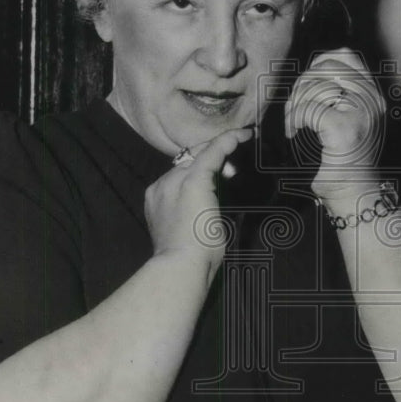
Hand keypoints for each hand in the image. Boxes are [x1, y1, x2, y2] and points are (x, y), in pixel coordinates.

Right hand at [145, 127, 253, 271]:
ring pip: (198, 156)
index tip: (216, 171)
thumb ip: (193, 218)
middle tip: (232, 155)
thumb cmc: (188, 261)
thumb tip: (210, 216)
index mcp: (157, 200)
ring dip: (217, 150)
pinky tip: (242, 136)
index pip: (178, 177)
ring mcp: (175, 181)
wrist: (180, 266)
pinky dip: (227, 142)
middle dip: (207, 157)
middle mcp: (162, 186)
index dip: (197, 170)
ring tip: (240, 141)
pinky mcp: (193, 180)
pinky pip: (212, 153)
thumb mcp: (187, 235)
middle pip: (186, 162)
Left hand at [285, 48, 385, 199]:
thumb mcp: (345, 118)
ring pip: (316, 87)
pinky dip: (294, 119)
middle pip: (327, 67)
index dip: (316, 65)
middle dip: (302, 84)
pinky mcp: (346, 128)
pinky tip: (294, 133)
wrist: (354, 195)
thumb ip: (336, 94)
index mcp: (373, 94)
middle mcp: (372, 99)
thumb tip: (308, 73)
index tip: (305, 87)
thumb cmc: (343, 161)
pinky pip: (309, 109)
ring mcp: (362, 112)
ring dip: (295, 104)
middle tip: (294, 108)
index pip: (345, 55)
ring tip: (293, 123)